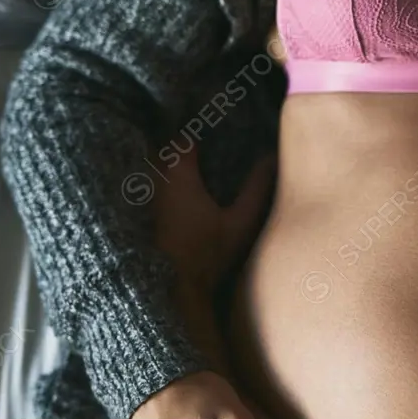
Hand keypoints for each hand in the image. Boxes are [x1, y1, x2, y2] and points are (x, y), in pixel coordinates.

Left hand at [153, 145, 275, 293]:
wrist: (174, 289)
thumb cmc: (208, 254)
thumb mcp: (240, 222)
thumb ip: (257, 189)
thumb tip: (272, 158)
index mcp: (180, 177)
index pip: (182, 141)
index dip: (196, 133)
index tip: (212, 129)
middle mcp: (158, 183)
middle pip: (163, 152)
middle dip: (179, 146)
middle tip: (201, 144)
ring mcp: (147, 201)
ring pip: (154, 171)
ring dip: (168, 164)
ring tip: (192, 164)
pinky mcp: (145, 218)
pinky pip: (152, 190)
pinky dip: (163, 185)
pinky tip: (179, 194)